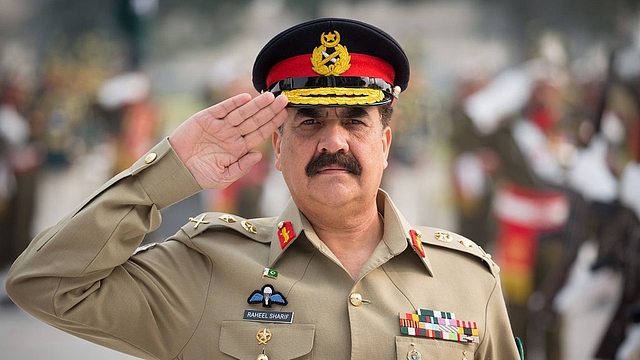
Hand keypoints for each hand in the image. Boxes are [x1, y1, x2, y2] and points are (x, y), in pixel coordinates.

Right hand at [169, 92, 287, 189]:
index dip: (272, 124)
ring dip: (256, 104)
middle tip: (284, 100)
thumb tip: (258, 155)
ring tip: (270, 96)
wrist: (176, 170)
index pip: (259, 133)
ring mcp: (220, 125)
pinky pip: (222, 108)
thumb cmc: (200, 176)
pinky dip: (233, 103)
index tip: (285, 115)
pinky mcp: (206, 118)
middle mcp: (232, 134)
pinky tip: (246, 98)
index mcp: (238, 148)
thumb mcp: (224, 178)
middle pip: (255, 120)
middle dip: (270, 110)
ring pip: (242, 113)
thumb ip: (242, 167)